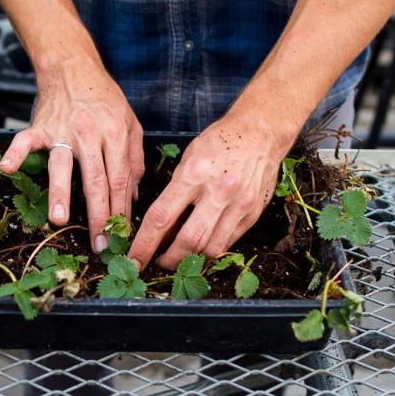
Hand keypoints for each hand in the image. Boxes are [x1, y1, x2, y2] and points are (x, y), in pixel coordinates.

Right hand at [0, 56, 143, 251]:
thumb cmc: (104, 99)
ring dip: (60, 193)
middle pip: (96, 180)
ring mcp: (63, 130)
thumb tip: (134, 196)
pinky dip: (15, 153)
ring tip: (58, 220)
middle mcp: (90, 134)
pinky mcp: (40, 126)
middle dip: (98, 216)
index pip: (120, 180)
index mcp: (115, 135)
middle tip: (98, 244)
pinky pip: (25, 141)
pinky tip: (7, 169)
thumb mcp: (130, 123)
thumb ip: (134, 159)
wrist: (73, 66)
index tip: (121, 235)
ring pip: (62, 166)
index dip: (121, 210)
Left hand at [129, 107, 293, 270]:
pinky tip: (202, 246)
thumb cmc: (219, 142)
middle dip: (169, 260)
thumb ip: (175, 193)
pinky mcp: (253, 213)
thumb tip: (161, 229)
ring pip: (211, 248)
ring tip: (180, 257)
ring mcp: (240, 205)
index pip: (162, 217)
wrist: (260, 132)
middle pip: (189, 240)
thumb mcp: (188, 159)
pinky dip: (211, 248)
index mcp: (194, 174)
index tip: (134, 259)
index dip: (145, 244)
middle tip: (159, 263)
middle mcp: (219, 192)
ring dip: (191, 259)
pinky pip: (228, 242)